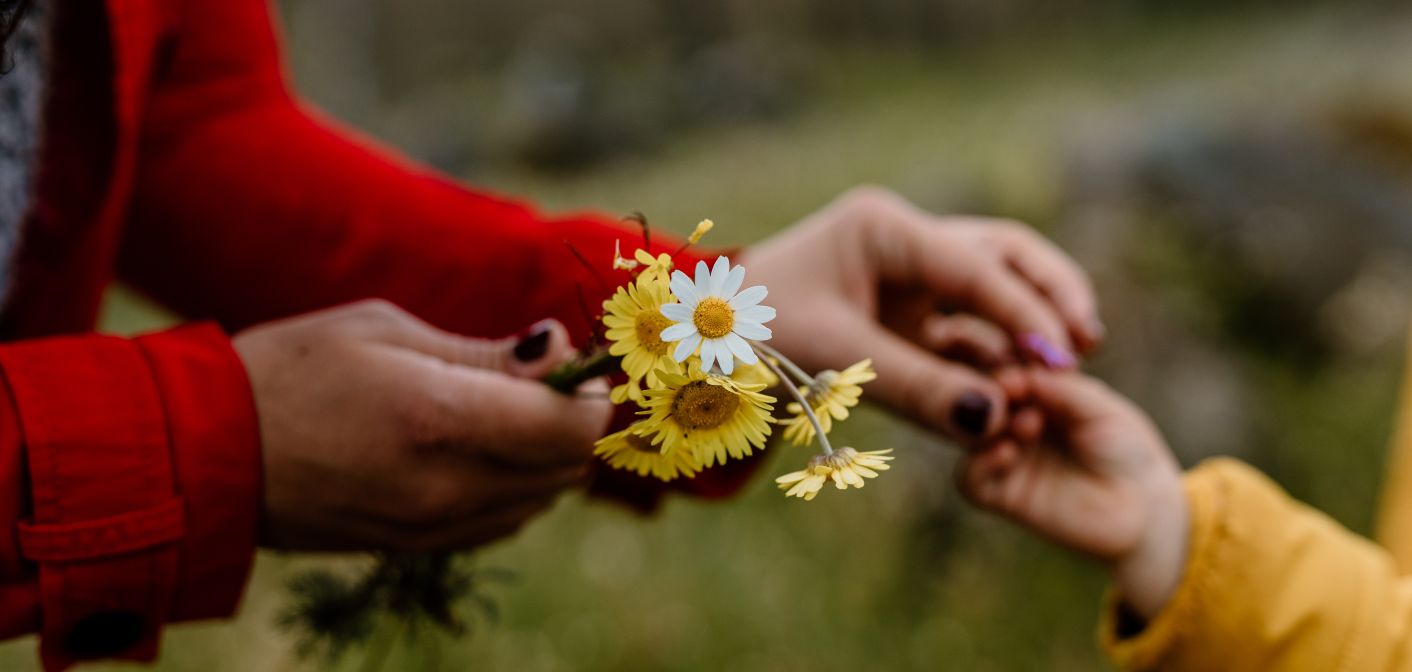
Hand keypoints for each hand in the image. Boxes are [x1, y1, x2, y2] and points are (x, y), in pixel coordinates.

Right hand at [234, 299, 611, 551]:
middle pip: (567, 468)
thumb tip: (559, 349)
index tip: (572, 364)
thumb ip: (485, 353)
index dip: (588, 394)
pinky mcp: (418, 547)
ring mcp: (434, 527)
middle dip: (571, 421)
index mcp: (441, 419)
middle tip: (540, 378)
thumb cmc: (293, 369)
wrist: (209, 454)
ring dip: (544, 455)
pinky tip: (474, 447)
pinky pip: (503, 521)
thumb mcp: (388, 332)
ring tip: (500, 408)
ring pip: (541, 499)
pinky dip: (513, 485)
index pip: (571, 428)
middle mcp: (448, 486)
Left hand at [739, 186, 1102, 439]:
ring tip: (1069, 368)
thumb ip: (917, 389)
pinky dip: (996, 351)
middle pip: (1002, 255)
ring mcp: (907, 274)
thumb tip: (994, 422)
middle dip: (1049, 295)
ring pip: (993, 285)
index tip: (1064, 359)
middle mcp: (903, 240)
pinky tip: (1021, 386)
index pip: (975, 265)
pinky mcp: (906, 311)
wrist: (698, 350)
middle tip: (1086, 345)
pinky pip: (967, 325)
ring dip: (1030, 322)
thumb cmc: (750, 341)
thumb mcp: (833, 363)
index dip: (1025, 313)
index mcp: (883, 229)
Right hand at [958, 370, 1186, 617]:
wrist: (1142, 509)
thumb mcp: (1101, 409)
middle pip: (977, 395)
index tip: (1022, 365)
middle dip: (994, 390)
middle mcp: (1011, 419)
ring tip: (1028, 424)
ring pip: (967, 434)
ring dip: (990, 424)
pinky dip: (980, 463)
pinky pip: (970, 479)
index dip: (1007, 362)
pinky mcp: (1001, 495)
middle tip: (1015, 391)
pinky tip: (1008, 452)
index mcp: (1034, 390)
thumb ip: (1063, 390)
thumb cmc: (1125, 450)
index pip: (1002, 365)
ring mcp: (1003, 455)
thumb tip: (1023, 372)